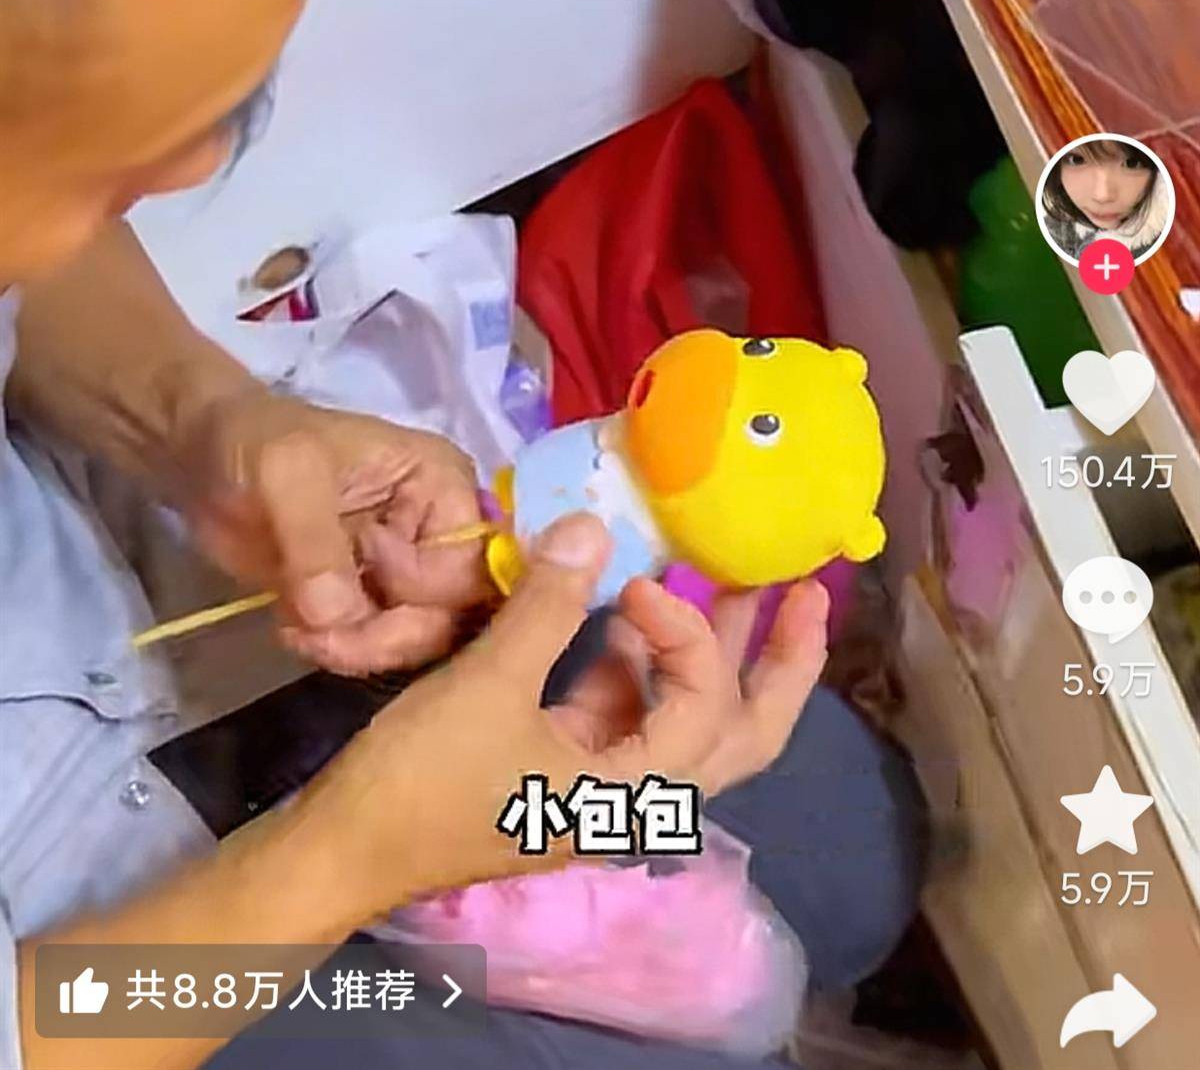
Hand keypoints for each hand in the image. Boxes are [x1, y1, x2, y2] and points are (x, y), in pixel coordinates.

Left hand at [177, 389, 491, 675]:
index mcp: (441, 483)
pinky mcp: (364, 600)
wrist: (204, 457)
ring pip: (412, 639)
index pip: (469, 565)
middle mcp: (435, 531)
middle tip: (321, 636)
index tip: (361, 572)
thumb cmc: (257, 441)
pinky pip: (373, 646)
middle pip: (449, 614)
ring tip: (298, 629)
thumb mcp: (285, 471)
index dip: (422, 588)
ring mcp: (401, 571)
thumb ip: (314, 540)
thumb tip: (336, 614)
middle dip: (387, 636)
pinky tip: (293, 629)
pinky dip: (336, 650)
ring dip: (356, 648)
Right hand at [317, 515, 828, 919]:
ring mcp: (604, 784)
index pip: (708, 706)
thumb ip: (550, 606)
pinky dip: (636, 660)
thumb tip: (591, 525)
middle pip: (742, 734)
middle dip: (780, 662)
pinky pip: (627, 709)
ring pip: (686, 716)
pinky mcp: (565, 767)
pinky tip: (620, 607)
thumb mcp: (489, 686)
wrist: (343, 847)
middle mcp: (639, 796)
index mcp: (638, 794)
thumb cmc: (422, 779)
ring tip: (731, 581)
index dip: (688, 631)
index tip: (637, 581)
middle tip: (808, 591)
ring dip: (707, 651)